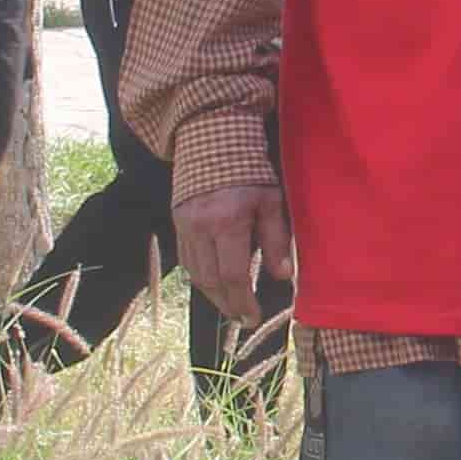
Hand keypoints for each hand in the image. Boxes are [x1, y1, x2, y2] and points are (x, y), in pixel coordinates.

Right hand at [175, 180, 295, 316]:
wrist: (213, 140)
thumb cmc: (251, 171)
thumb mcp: (272, 201)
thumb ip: (276, 240)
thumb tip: (283, 276)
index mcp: (227, 222)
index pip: (232, 275)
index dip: (244, 301)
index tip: (254, 317)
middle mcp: (200, 228)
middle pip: (210, 281)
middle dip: (228, 305)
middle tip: (244, 319)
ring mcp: (184, 226)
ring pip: (195, 274)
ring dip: (213, 296)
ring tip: (232, 307)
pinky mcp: (177, 223)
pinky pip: (186, 260)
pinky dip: (201, 278)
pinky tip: (215, 286)